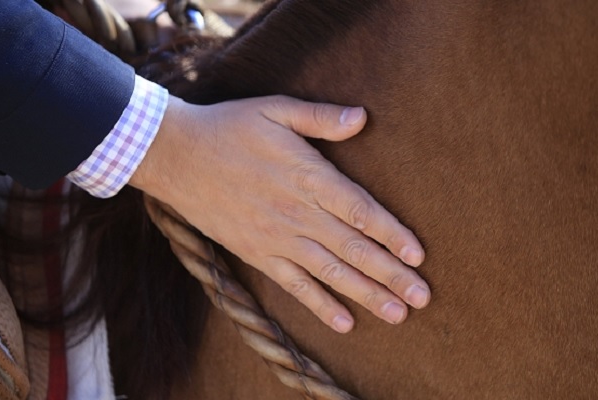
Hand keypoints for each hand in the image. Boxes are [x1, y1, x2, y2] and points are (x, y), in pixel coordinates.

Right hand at [130, 95, 429, 332]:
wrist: (176, 156)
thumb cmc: (229, 128)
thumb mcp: (275, 109)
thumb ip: (320, 118)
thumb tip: (362, 118)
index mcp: (308, 176)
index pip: (360, 210)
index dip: (392, 234)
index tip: (418, 255)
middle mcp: (297, 213)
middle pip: (353, 249)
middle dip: (390, 274)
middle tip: (422, 297)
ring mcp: (276, 238)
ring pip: (330, 272)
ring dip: (366, 294)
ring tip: (396, 314)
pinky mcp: (257, 253)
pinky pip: (293, 285)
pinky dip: (319, 304)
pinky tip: (344, 322)